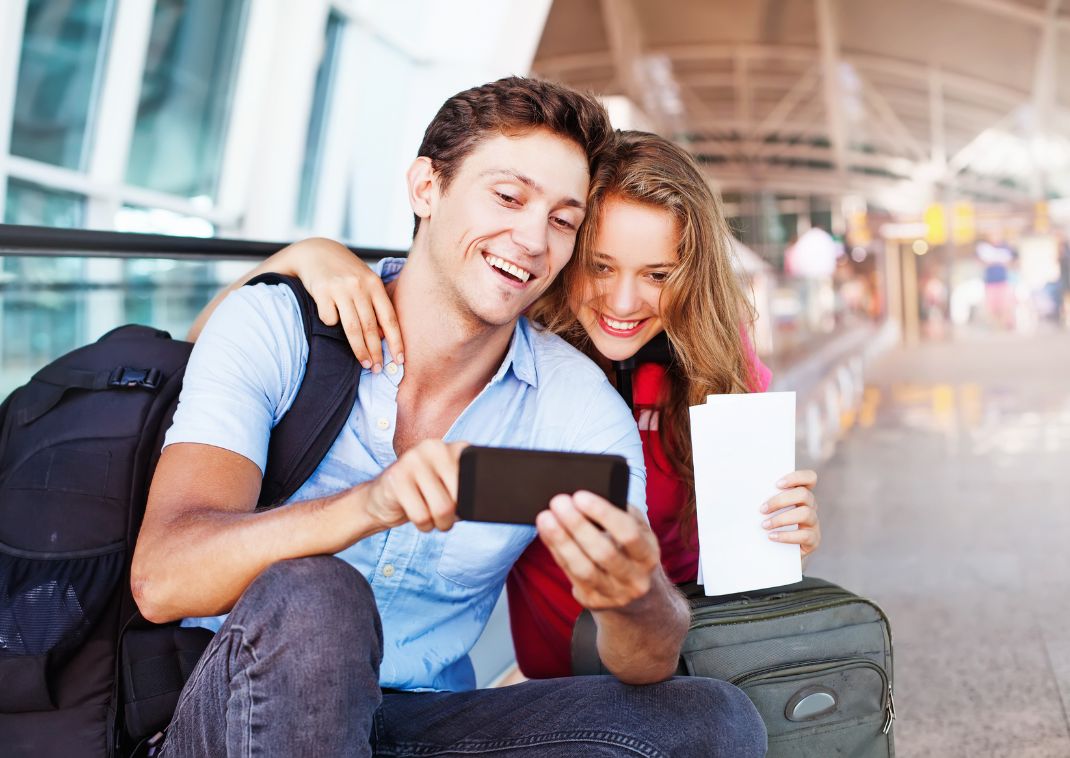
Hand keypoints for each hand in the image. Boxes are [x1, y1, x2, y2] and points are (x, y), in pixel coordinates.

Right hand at [285, 237, 403, 371]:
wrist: (316, 252)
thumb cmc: (346, 272)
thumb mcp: (366, 281)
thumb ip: (375, 304)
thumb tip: (383, 336)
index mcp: (374, 284)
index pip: (389, 318)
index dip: (396, 341)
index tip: (399, 360)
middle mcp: (359, 286)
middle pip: (370, 327)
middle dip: (376, 351)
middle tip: (377, 369)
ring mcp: (340, 288)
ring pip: (352, 328)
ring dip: (359, 350)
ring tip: (364, 363)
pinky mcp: (321, 291)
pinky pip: (329, 319)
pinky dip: (330, 324)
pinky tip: (329, 318)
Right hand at [363, 440, 466, 531]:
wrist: (381, 498)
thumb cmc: (423, 494)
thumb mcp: (450, 487)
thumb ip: (468, 489)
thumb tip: (481, 508)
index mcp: (453, 447)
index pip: (476, 479)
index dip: (470, 501)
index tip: (459, 503)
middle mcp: (434, 447)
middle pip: (460, 496)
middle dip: (454, 515)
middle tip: (443, 514)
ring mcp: (413, 459)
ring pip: (442, 509)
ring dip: (439, 523)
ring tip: (430, 515)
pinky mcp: (397, 477)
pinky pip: (422, 516)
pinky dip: (423, 525)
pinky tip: (415, 514)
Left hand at [536, 491, 660, 611]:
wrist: (631, 586)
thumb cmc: (628, 546)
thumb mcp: (634, 529)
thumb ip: (618, 513)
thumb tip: (584, 497)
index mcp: (648, 554)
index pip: (628, 533)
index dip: (603, 514)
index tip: (579, 496)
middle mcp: (635, 578)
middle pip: (603, 552)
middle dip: (577, 525)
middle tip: (558, 502)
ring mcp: (614, 594)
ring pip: (583, 568)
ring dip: (561, 540)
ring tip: (546, 517)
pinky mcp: (592, 601)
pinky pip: (571, 574)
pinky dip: (557, 551)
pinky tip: (547, 533)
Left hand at [760, 469, 820, 557]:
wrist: (777, 553)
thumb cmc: (769, 525)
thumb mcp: (768, 510)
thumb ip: (765, 499)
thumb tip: (747, 491)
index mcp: (801, 495)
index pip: (809, 478)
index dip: (796, 478)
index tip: (777, 484)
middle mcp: (811, 506)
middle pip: (804, 494)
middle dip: (780, 501)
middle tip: (762, 509)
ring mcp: (814, 523)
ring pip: (805, 513)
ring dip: (781, 518)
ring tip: (764, 525)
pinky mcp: (813, 540)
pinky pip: (804, 535)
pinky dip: (786, 536)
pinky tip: (772, 537)